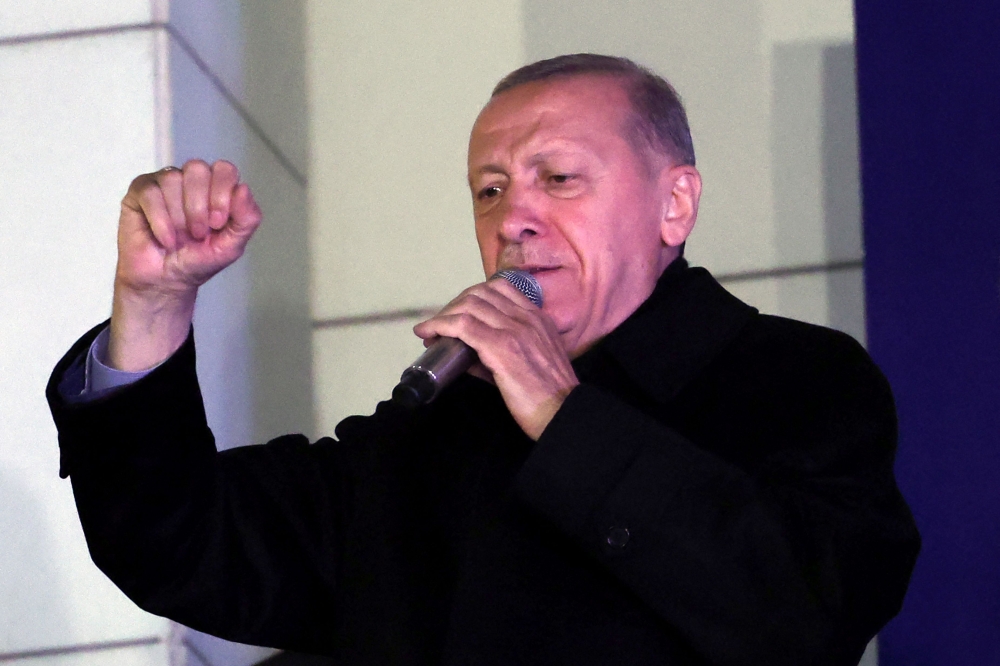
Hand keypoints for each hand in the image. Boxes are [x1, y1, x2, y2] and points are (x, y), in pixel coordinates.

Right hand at [109, 160, 261, 370]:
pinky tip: (163, 240)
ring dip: (182, 219)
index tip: (221, 226)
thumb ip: (246, 220)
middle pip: (201, 170)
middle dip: (204, 208)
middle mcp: (189, 182)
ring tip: (180, 241)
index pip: (226, 170)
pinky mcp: (138, 194)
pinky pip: (152, 192)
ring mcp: (163, 185)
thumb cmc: (197, 265)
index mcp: (216, 189)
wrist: (166, 286)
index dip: (225, 196)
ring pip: (176, 182)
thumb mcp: (231, 247)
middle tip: (200, 235)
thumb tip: (245, 191)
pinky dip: (161, 221)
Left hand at [413, 279, 578, 439]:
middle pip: (479, 294)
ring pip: (468, 306)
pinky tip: (428, 333)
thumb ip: (500, 354)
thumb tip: (465, 356)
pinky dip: (440, 325)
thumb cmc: (548, 396)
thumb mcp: (530, 363)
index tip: (457, 312)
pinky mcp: (502, 347)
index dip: (471, 296)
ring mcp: (514, 330)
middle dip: (454, 305)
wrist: (564, 413)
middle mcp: (526, 318)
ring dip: (443, 316)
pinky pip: (463, 326)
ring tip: (430, 330)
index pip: (499, 288)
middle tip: (440, 324)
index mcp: (537, 318)